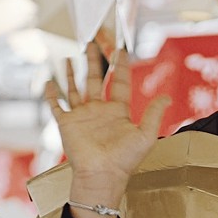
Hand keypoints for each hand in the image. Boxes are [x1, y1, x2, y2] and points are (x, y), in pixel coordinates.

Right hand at [44, 42, 167, 217]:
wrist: (102, 175)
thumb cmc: (125, 160)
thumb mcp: (146, 135)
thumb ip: (155, 114)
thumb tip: (167, 97)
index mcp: (117, 112)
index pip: (118, 83)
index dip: (120, 66)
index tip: (121, 50)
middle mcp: (98, 111)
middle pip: (95, 79)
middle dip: (94, 60)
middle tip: (94, 42)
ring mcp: (82, 116)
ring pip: (75, 88)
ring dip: (73, 72)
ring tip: (72, 56)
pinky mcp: (66, 124)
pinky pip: (56, 105)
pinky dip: (51, 94)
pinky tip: (49, 81)